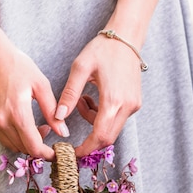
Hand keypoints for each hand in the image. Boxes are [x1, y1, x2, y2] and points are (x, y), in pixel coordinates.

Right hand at [0, 35, 56, 159]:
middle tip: (50, 132)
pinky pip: (4, 138)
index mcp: (17, 113)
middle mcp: (2, 121)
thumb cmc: (18, 66)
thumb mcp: (41, 86)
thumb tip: (63, 132)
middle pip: (24, 149)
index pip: (34, 146)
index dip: (47, 154)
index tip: (57, 153)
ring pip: (13, 146)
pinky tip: (25, 124)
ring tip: (39, 127)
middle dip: (39, 147)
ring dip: (27, 143)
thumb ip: (52, 112)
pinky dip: (17, 138)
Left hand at [52, 33, 142, 157]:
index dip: (86, 149)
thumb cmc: (102, 50)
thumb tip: (58, 117)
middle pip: (107, 138)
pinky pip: (117, 120)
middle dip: (89, 141)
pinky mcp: (135, 103)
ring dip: (94, 124)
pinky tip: (93, 99)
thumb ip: (69, 94)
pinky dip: (102, 117)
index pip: (100, 136)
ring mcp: (133, 106)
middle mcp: (127, 106)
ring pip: (111, 129)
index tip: (72, 153)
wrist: (127, 38)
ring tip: (81, 101)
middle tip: (71, 135)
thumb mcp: (80, 68)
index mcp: (113, 100)